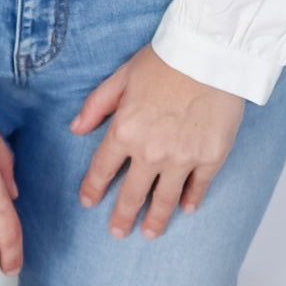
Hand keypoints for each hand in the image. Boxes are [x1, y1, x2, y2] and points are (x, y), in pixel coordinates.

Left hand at [70, 44, 244, 238]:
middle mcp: (151, 151)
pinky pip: (198, 187)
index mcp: (125, 130)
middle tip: (117, 232)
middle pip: (133, 194)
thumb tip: (76, 128)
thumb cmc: (165, 59)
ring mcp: (182, 158)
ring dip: (156, 220)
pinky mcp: (210, 157)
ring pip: (165, 199)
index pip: (103, 169)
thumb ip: (97, 105)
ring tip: (149, 233)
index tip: (89, 202)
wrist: (209, 52)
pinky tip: (186, 210)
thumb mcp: (122, 76)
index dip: (93, 188)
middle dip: (122, 216)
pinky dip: (192, 200)